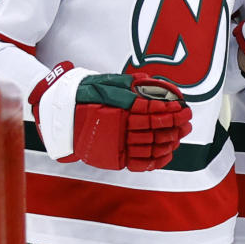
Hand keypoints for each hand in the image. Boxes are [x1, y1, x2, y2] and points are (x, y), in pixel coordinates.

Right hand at [30, 63, 191, 170]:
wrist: (56, 114)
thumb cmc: (82, 93)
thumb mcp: (106, 82)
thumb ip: (130, 83)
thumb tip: (151, 81)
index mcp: (117, 108)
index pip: (151, 110)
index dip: (170, 110)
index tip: (182, 108)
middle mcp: (117, 127)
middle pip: (154, 128)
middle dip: (174, 124)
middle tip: (187, 121)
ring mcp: (114, 144)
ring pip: (150, 146)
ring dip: (169, 140)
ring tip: (181, 134)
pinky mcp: (111, 157)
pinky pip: (139, 162)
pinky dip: (155, 159)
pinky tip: (167, 153)